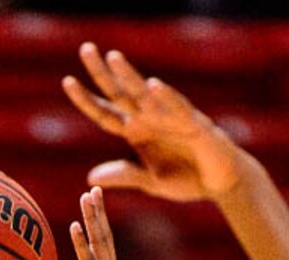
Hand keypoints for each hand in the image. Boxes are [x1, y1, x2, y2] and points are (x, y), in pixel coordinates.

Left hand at [57, 186, 120, 259]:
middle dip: (99, 212)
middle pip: (105, 237)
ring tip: (88, 196)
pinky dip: (81, 244)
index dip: (97, 222)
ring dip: (94, 219)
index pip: (102, 244)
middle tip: (94, 189)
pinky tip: (75, 225)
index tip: (92, 201)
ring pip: (101, 244)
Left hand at [63, 42, 242, 201]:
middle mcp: (151, 119)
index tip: (67, 82)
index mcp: (137, 131)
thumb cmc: (187, 179)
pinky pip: (178, 109)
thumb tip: (91, 177)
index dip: (87, 100)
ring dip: (130, 77)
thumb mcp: (150, 182)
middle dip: (103, 73)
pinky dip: (166, 98)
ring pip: (146, 95)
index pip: (106, 114)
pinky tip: (153, 86)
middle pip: (122, 94)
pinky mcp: (194, 125)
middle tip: (85, 49)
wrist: (221, 183)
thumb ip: (125, 176)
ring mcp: (171, 119)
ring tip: (113, 59)